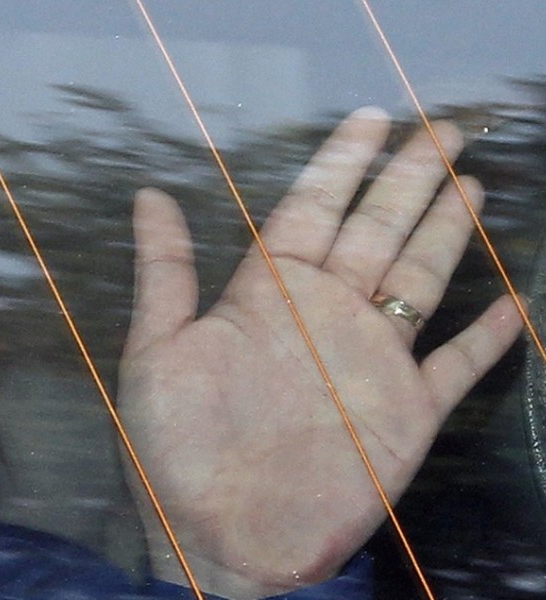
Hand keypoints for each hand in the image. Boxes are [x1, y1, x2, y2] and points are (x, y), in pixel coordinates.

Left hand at [119, 108, 524, 598]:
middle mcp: (325, 313)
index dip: (342, 161)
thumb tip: (148, 192)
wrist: (217, 541)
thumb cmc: (176, 449)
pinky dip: (485, 337)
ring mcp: (370, 360)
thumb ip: (164, 271)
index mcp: (268, 293)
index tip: (370, 116)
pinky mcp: (406, 412)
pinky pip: (456, 365)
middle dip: (408, 175)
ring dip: (446, 230)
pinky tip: (509, 301)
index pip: (313, 207)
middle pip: (377, 226)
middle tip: (443, 126)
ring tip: (469, 180)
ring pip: (419, 276)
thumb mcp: (157, 350)